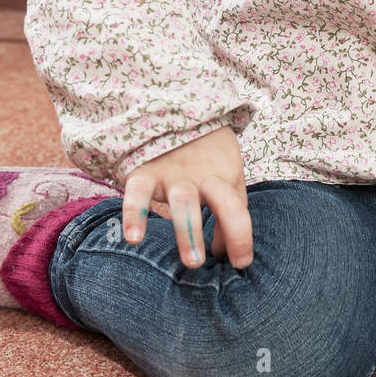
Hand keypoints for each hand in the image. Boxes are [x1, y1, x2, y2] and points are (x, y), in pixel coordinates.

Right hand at [120, 125, 252, 268]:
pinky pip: (138, 193)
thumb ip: (227, 215)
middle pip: (220, 201)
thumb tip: (225, 254)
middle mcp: (202, 178)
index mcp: (223, 180)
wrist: (180, 113)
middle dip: (232, 232)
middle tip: (216, 263)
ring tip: (191, 261)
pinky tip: (133, 238)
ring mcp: (174, 175)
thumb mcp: (225, 179)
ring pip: (184, 201)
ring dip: (189, 232)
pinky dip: (134, 213)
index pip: (238, 208)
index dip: (242, 237)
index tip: (240, 263)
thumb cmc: (207, 157)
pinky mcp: (145, 173)